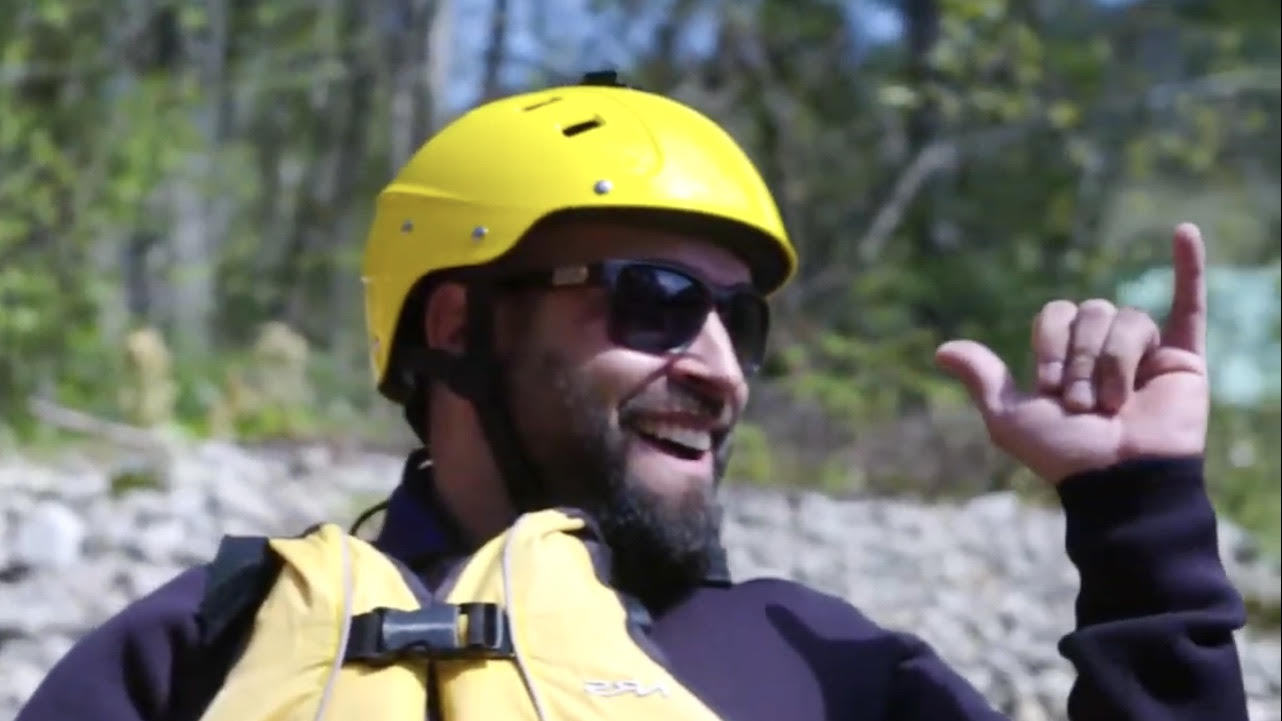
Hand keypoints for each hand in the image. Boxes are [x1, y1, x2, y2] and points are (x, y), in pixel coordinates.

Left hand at [934, 223, 1208, 483]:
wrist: (1118, 480)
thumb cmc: (1064, 455)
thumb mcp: (1010, 417)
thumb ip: (984, 379)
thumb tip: (941, 350)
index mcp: (1065, 356)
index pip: (1055, 313)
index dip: (1049, 345)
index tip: (1049, 388)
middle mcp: (1104, 348)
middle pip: (1092, 311)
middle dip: (1081, 358)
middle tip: (1084, 404)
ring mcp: (1145, 351)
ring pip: (1128, 318)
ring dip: (1113, 361)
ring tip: (1114, 403)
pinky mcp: (1183, 358)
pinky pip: (1190, 304)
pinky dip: (1191, 266)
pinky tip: (1185, 231)